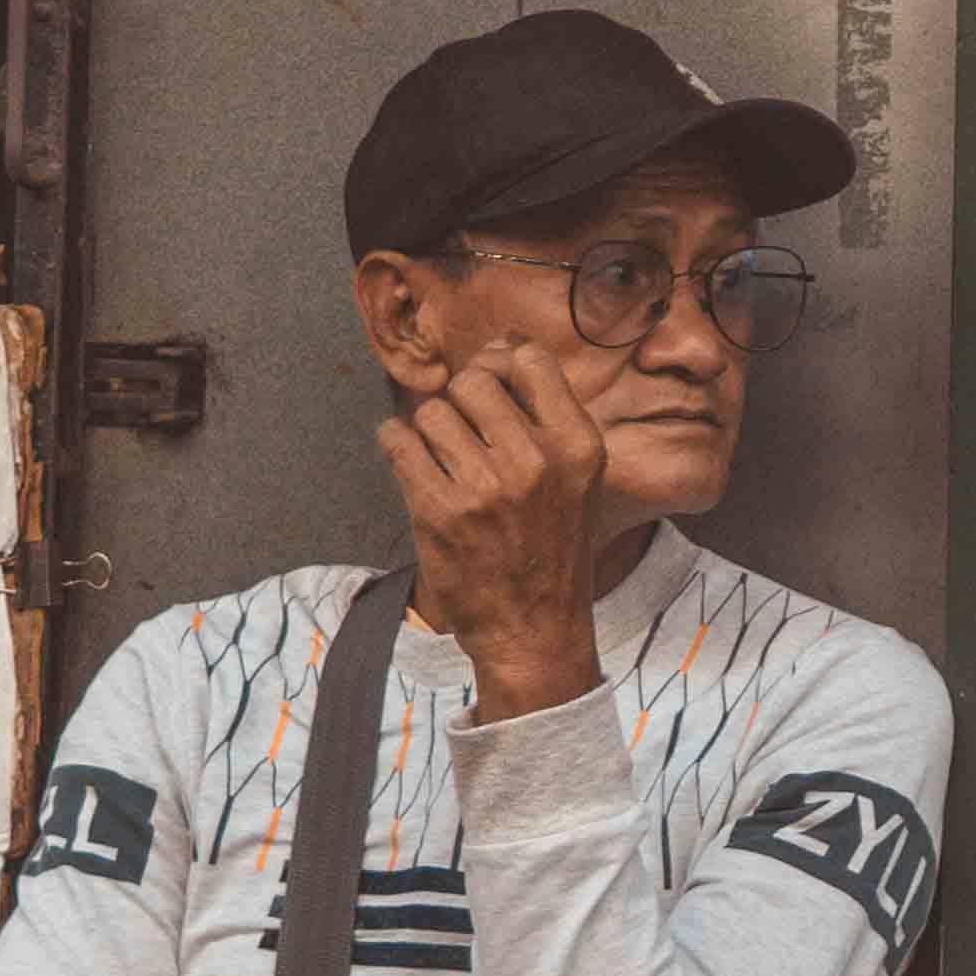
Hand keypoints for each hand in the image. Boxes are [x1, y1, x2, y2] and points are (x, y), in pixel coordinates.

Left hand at [379, 340, 606, 716]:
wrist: (532, 628)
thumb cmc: (551, 546)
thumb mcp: (575, 479)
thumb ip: (545, 416)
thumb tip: (497, 347)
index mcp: (578, 446)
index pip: (528, 360)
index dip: (500, 364)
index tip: (490, 386)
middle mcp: (536, 461)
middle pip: (472, 381)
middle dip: (460, 402)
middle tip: (462, 432)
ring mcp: (486, 487)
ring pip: (431, 412)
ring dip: (428, 431)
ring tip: (443, 462)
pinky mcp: (438, 511)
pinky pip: (397, 442)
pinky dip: (398, 448)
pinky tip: (415, 468)